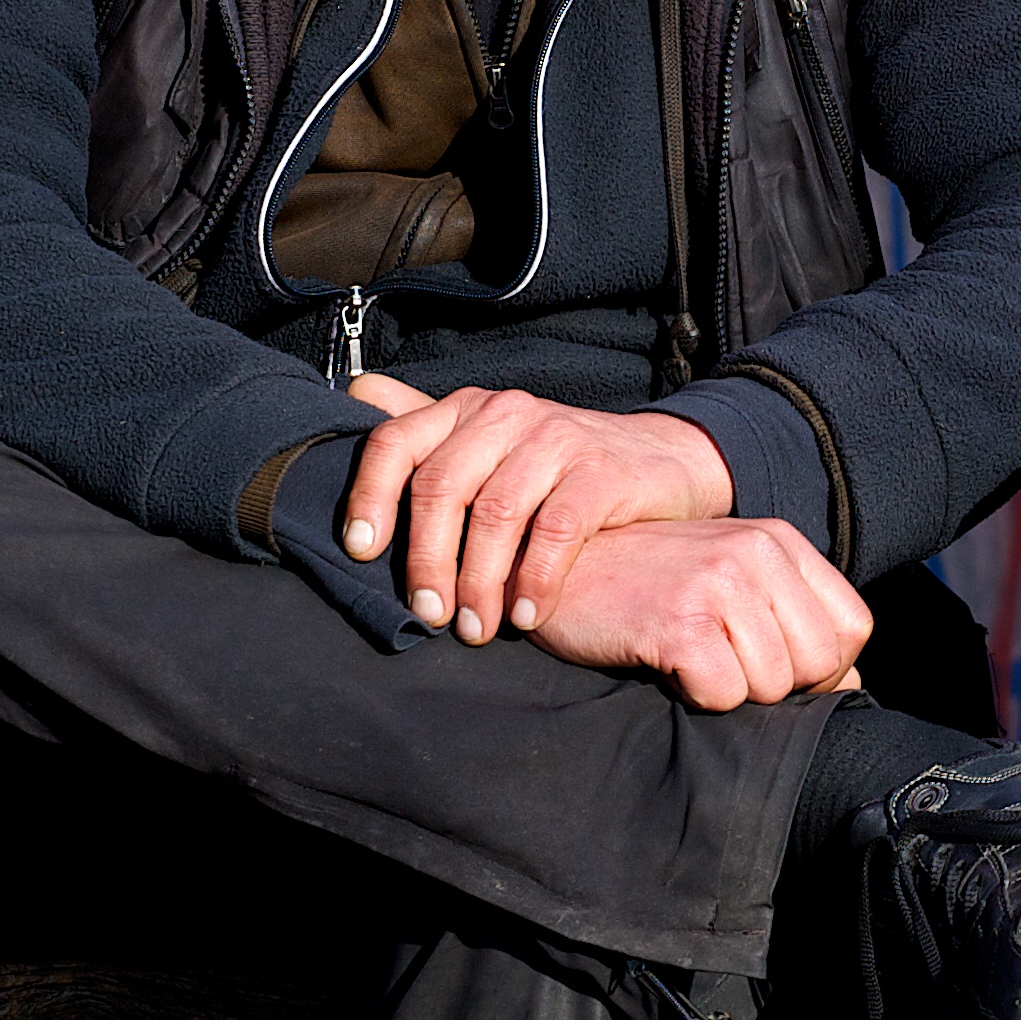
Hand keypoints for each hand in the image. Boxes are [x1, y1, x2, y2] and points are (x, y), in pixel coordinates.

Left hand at [339, 377, 733, 640]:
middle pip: (443, 486)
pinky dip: (535, 580)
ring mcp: (557, 438)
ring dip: (479, 581)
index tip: (360, 552)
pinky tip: (525, 616)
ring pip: (496, 513)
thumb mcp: (491, 441)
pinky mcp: (602, 471)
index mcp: (467, 409)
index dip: (370, 496)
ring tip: (475, 628)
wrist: (662, 462)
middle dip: (427, 559)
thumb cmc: (559, 467)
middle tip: (428, 614)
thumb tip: (357, 391)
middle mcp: (507, 413)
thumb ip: (427, 426)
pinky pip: (556, 531)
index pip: (397, 442)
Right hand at [513, 517, 872, 709]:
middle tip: (718, 663)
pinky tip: (665, 665)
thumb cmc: (643, 586)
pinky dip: (697, 697)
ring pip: (771, 685)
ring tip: (686, 657)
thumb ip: (791, 620)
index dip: (821, 667)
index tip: (768, 664)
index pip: (852, 628)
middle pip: (820, 664)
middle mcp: (757, 551)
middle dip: (775, 685)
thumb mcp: (728, 583)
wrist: (553, 567)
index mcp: (778, 540)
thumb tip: (852, 682)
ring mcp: (719, 582)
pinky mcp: (679, 619)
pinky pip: (723, 694)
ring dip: (729, 689)